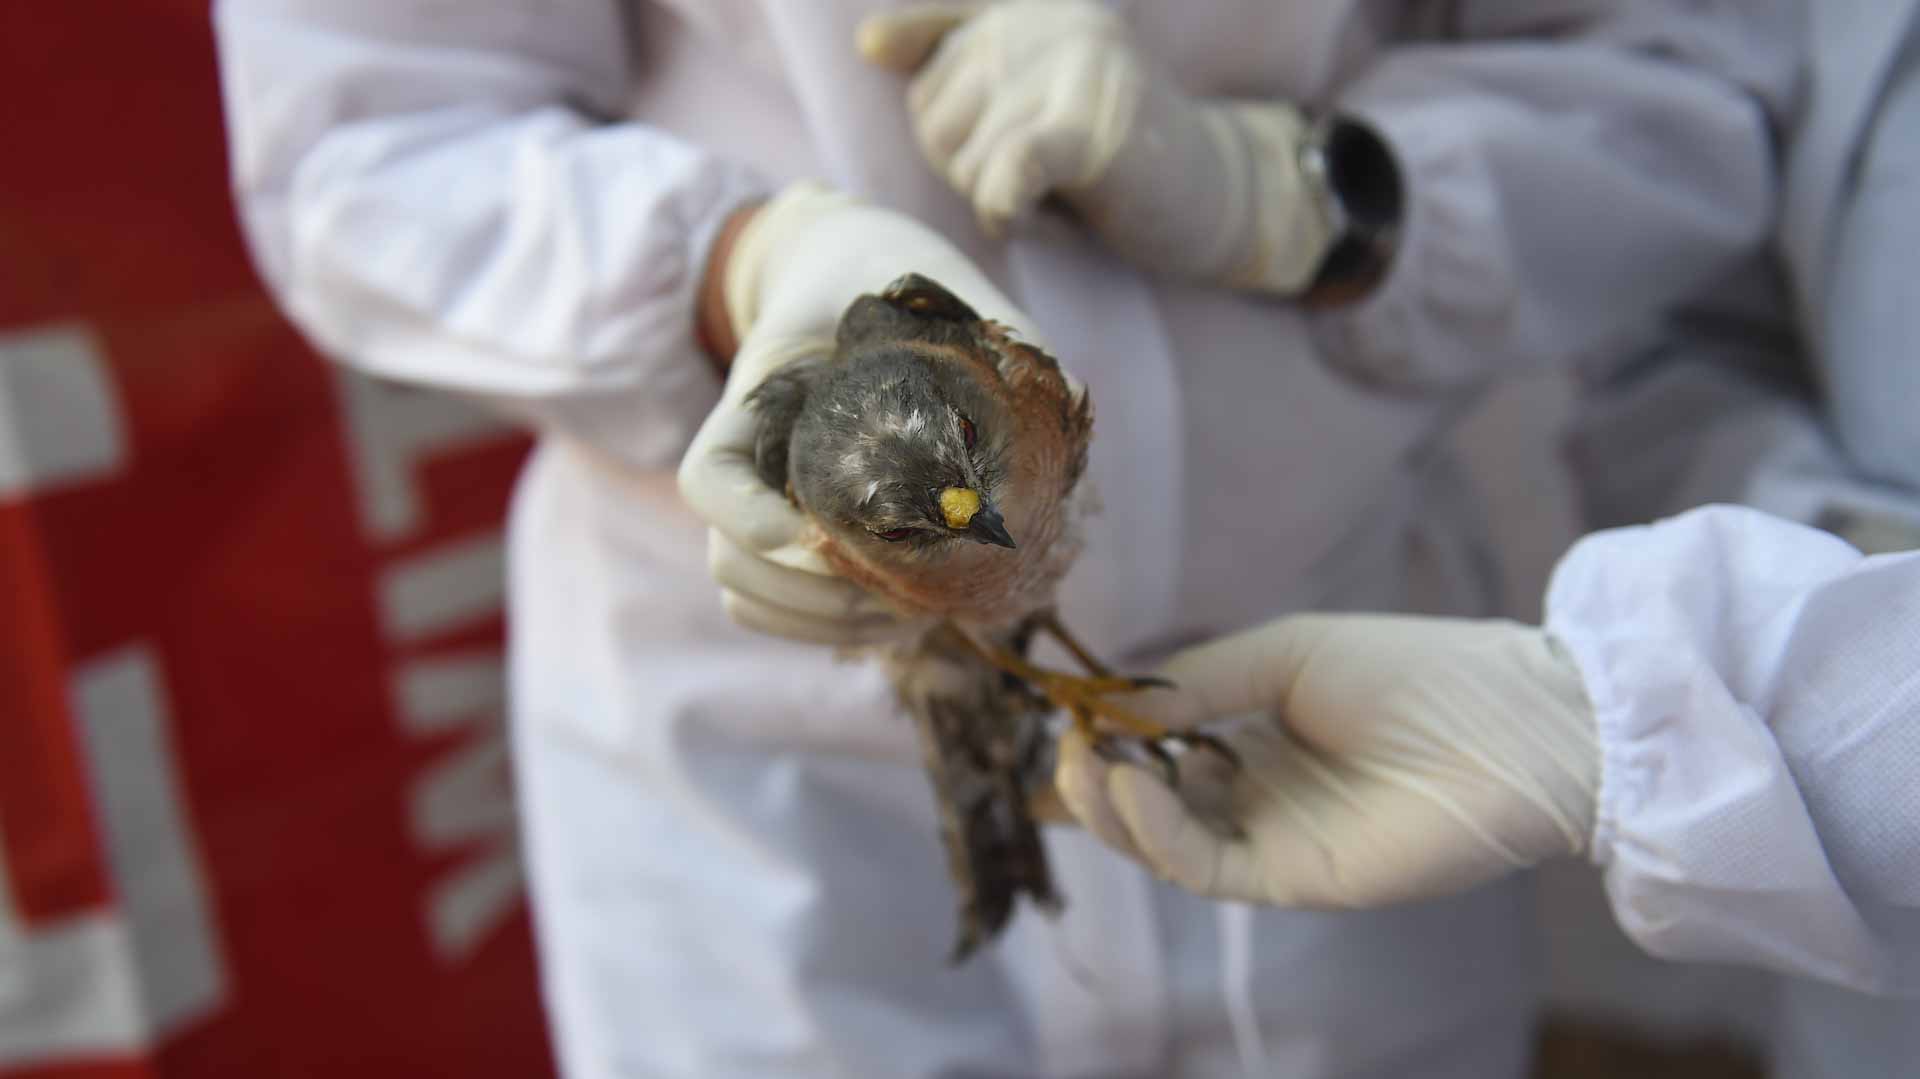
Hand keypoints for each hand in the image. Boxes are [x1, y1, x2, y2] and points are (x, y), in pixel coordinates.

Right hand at [677, 180, 1050, 644]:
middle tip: (902, 592)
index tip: (820, 534)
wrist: (846, 277)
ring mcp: (758, 501)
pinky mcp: (783, 534)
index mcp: (759, 397)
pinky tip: (901, 616)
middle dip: (814, 594)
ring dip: (825, 622)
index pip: (711, 480)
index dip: (754, 524)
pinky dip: (826, 630)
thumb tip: (1068, 397)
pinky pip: (772, 609)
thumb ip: (994, 330)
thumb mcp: (934, 288)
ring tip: (911, 612)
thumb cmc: (893, 282)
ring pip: (747, 596)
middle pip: (729, 562)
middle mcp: (746, 457)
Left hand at [858, 1, 1334, 292]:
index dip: (949, 118)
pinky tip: (1027, 211)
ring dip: (1001, 199)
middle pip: (932, 118)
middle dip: (973, 169)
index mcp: (1031, 7)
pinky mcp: (1091, 127)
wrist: (1222, 194)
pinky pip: (1005, 171)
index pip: (928, 47)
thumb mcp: (1031, 97)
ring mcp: (1074, 65)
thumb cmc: (1116, 158)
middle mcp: (1050, 19)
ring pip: (963, 160)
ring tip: (1065, 191)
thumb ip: (955, 62)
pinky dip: (1004, 205)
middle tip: (1046, 178)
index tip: (1012, 146)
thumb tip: (869, 44)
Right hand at [1055, 614, 1599, 906]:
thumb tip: (1115, 704)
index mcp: (1255, 733)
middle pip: (1148, 803)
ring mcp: (1270, 836)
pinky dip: (1158, 832)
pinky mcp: (1291, 877)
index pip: (1158, 748)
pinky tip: (1138, 783)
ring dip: (1111, 807)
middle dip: (1093, 778)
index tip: (1067, 711)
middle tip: (1065, 747)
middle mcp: (1255, 790)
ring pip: (1163, 842)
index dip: (1106, 736)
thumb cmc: (1415, 672)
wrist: (1513, 725)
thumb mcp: (1290, 653)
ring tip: (1087, 762)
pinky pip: (1204, 866)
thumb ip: (1201, 681)